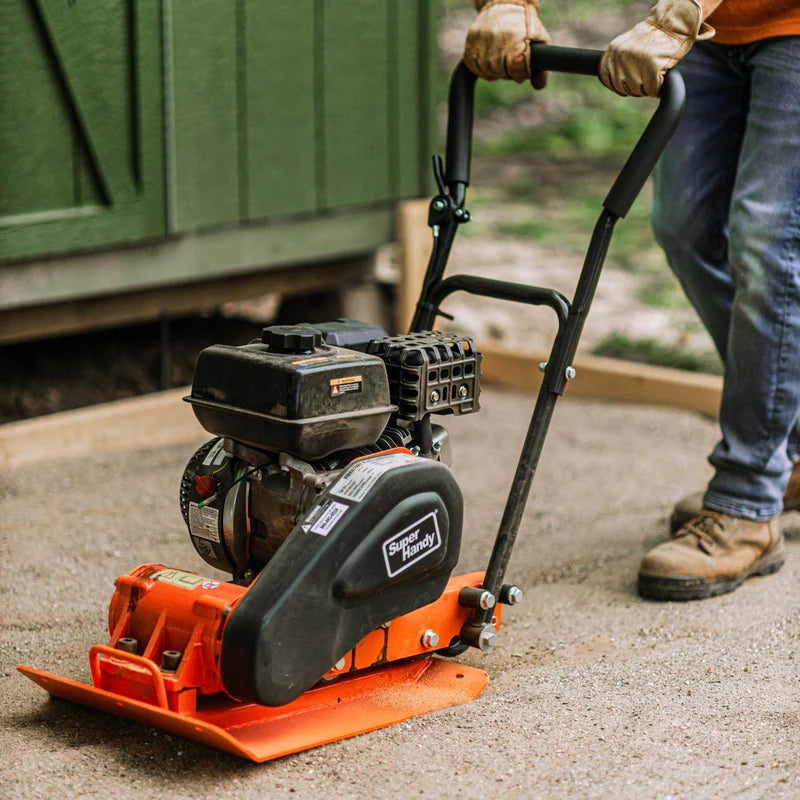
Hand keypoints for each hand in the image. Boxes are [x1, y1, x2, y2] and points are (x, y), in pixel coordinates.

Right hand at [463, 0, 550, 85]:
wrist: (505, 2)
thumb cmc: (525, 24)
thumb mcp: (540, 41)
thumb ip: (542, 67)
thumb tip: (538, 86)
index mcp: (516, 42)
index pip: (517, 72)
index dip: (520, 73)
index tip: (522, 66)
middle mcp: (497, 42)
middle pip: (501, 73)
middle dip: (508, 72)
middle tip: (512, 62)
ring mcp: (482, 42)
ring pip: (487, 71)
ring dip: (495, 71)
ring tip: (501, 59)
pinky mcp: (470, 43)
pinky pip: (474, 66)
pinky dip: (482, 67)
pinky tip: (490, 60)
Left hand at [599, 0, 715, 96]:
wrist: (672, 24)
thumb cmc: (652, 38)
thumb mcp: (628, 46)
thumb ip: (619, 61)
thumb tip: (615, 83)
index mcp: (614, 51)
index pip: (608, 79)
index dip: (619, 86)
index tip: (628, 85)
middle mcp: (622, 56)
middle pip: (623, 87)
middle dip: (635, 88)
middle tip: (646, 79)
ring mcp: (636, 60)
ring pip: (637, 90)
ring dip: (646, 88)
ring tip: (654, 75)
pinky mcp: (652, 65)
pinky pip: (652, 90)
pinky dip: (657, 89)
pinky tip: (661, 79)